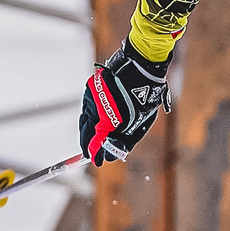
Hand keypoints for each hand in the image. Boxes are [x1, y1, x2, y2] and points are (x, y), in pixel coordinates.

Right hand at [79, 43, 168, 164]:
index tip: (96, 160)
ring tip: (93, 138)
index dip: (95, 152)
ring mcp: (91, 96)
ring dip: (87, 129)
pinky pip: (87, 107)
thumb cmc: (144, 99)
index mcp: (109, 117)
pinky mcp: (90, 88)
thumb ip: (124, 140)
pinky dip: (90, 116)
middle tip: (90, 151)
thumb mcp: (138, 124)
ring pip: (85, 117)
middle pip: (86, 129)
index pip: (96, 140)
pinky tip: (94, 122)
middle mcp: (96, 106)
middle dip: (88, 142)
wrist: (142, 70)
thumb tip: (110, 153)